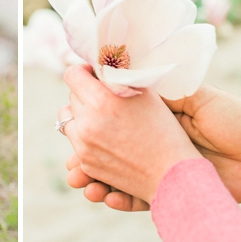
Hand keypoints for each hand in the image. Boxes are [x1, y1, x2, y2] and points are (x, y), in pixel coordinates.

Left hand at [59, 64, 201, 203]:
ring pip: (67, 120)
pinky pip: (75, 141)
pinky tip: (108, 137)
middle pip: (71, 97)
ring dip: (81, 116)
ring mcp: (83, 145)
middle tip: (106, 98)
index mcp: (102, 102)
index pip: (72, 75)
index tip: (94, 74)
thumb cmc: (165, 131)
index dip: (83, 71)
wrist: (173, 175)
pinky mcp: (85, 162)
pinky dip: (86, 136)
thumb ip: (120, 78)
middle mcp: (87, 123)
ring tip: (103, 118)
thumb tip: (102, 67)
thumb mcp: (146, 95)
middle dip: (86, 94)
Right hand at [69, 85, 240, 209]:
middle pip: (98, 147)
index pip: (105, 111)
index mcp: (149, 114)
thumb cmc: (234, 119)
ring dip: (91, 181)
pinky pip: (132, 198)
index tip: (73, 111)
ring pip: (108, 176)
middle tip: (73, 163)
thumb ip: (158, 88)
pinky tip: (109, 197)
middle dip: (79, 155)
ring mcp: (152, 167)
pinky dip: (117, 199)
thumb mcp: (193, 96)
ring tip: (84, 184)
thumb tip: (116, 74)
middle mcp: (145, 141)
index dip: (85, 111)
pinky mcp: (165, 191)